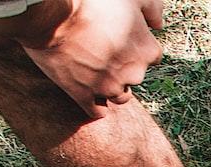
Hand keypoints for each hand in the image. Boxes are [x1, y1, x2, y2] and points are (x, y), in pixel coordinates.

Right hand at [18, 0, 164, 118]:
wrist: (52, 14)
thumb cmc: (91, 1)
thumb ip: (152, 9)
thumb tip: (158, 24)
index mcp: (147, 51)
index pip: (150, 57)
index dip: (133, 48)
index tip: (117, 40)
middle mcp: (134, 74)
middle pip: (133, 77)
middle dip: (121, 67)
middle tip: (100, 50)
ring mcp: (109, 88)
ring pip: (118, 96)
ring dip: (109, 86)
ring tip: (91, 69)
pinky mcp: (84, 97)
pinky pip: (97, 111)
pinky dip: (93, 103)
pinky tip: (85, 90)